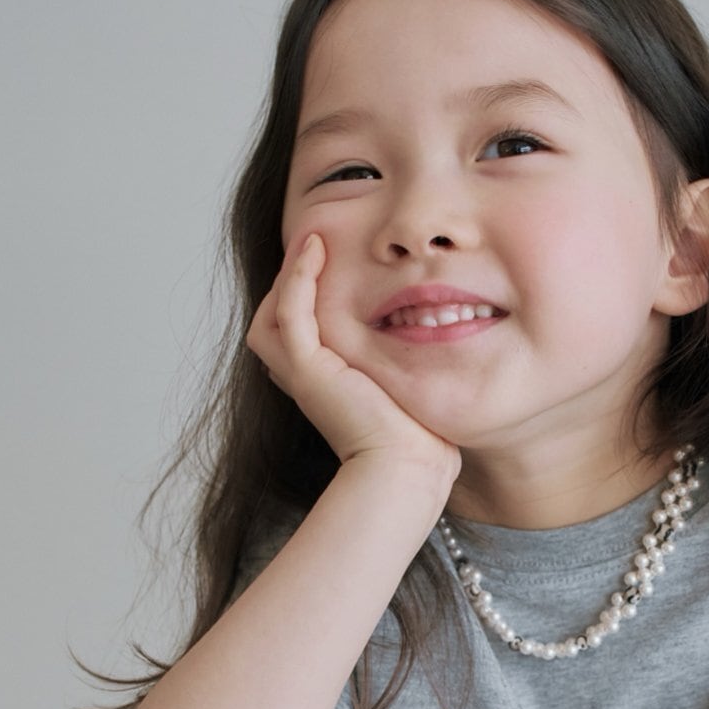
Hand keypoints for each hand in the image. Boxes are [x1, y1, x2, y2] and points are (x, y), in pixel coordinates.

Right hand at [246, 231, 462, 483]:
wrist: (409, 469)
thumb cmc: (418, 439)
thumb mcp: (405, 386)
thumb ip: (403, 358)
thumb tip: (435, 330)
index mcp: (321, 383)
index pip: (295, 329)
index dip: (304, 293)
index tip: (330, 259)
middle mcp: (302, 379)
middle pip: (274, 317)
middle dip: (291, 278)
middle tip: (316, 241)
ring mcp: (301, 374)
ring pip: (273, 311)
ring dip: (290, 271)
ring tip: (313, 238)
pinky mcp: (307, 369)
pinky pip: (291, 310)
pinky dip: (298, 275)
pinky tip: (316, 247)